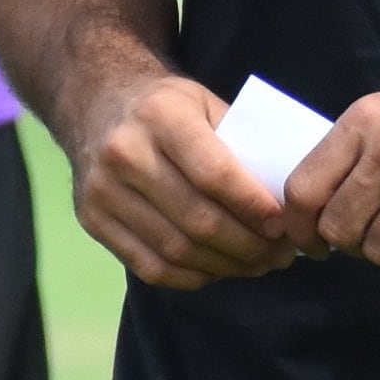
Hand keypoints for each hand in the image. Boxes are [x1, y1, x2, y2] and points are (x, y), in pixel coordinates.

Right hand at [71, 70, 300, 290]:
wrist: (97, 105)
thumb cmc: (167, 107)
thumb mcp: (204, 103)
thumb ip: (240, 143)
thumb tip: (288, 199)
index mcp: (161, 115)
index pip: (215, 174)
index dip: (254, 207)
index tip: (284, 225)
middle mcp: (125, 153)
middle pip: (197, 219)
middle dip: (248, 246)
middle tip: (279, 255)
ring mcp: (102, 190)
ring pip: (175, 250)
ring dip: (225, 266)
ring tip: (257, 265)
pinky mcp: (91, 220)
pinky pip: (149, 267)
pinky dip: (191, 277)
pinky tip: (219, 270)